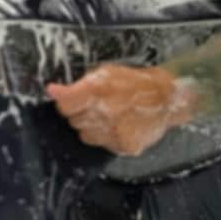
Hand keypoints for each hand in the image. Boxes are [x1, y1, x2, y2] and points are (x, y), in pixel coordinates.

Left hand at [46, 65, 198, 155]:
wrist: (166, 99)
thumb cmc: (135, 83)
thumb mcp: (105, 73)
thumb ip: (79, 84)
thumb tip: (53, 91)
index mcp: (100, 89)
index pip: (65, 104)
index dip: (62, 101)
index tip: (60, 96)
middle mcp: (107, 111)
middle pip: (73, 120)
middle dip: (79, 112)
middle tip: (93, 104)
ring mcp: (116, 131)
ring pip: (84, 135)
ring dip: (90, 126)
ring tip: (107, 115)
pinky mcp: (124, 146)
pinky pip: (101, 144)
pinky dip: (105, 136)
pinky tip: (117, 125)